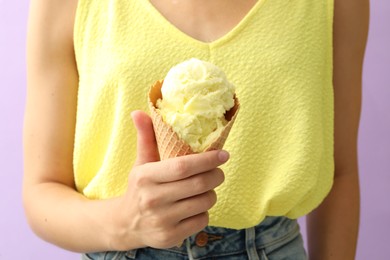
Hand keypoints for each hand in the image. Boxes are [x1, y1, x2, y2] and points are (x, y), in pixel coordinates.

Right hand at [111, 111, 228, 249]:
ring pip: (204, 203)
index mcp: (145, 177)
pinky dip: (204, 211)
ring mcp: (161, 221)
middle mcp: (152, 200)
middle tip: (219, 171)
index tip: (223, 154)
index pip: (182, 167)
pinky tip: (195, 206)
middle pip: (198, 185)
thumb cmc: (139, 188)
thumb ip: (146, 137)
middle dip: (216, 175)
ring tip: (205, 188)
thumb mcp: (141, 163)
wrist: (126, 224)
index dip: (207, 160)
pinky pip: (202, 220)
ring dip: (211, 193)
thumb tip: (138, 111)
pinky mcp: (170, 237)